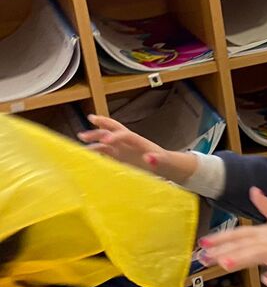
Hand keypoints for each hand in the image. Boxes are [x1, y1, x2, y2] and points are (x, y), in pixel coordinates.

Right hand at [78, 114, 196, 181]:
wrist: (166, 167)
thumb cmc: (166, 163)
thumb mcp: (165, 162)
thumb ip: (158, 160)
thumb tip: (150, 158)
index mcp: (139, 142)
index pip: (125, 134)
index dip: (115, 136)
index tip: (105, 141)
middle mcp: (129, 142)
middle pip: (114, 129)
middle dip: (102, 124)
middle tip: (90, 119)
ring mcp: (123, 149)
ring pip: (106, 140)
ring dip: (95, 138)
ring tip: (81, 137)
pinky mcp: (119, 156)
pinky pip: (105, 151)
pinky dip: (96, 150)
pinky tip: (86, 152)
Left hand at [198, 188, 266, 286]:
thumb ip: (264, 205)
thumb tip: (254, 190)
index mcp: (263, 231)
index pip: (238, 234)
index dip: (220, 237)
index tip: (202, 242)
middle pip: (242, 245)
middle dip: (223, 251)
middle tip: (204, 257)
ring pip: (258, 255)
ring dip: (242, 258)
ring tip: (226, 264)